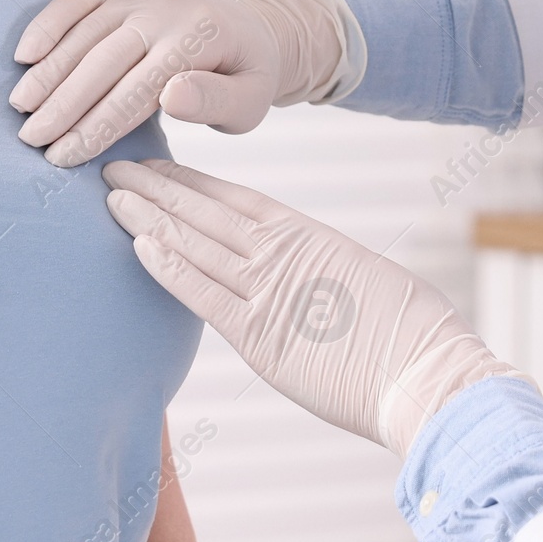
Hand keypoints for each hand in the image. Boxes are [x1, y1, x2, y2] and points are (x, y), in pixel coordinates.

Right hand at [10, 0, 356, 167]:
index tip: (62, 157)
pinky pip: (76, 0)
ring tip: (21, 107)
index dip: (94, 127)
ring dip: (48, 70)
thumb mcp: (250, 101)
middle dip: (62, 104)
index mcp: (199, 38)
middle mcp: (166, 7)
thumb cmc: (245, 75)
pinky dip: (47, 25)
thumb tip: (172, 97)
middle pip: (101, 61)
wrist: (249, 23)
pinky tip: (23, 56)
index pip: (135, 91)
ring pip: (83, 32)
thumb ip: (216, 102)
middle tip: (29, 139)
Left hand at [102, 159, 521, 456]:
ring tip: (111, 194)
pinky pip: (204, 295)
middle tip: (114, 165)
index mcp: (309, 238)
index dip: (192, 183)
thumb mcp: (362, 282)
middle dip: (156, 188)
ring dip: (149, 218)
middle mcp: (284, 256)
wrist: (430, 376)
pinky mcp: (262, 336)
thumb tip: (306, 276)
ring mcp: (270, 293)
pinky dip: (170, 269)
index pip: (236, 200)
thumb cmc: (412, 336)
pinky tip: (139, 246)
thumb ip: (321, 274)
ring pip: (196, 243)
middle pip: (205, 212)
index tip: (158, 166)